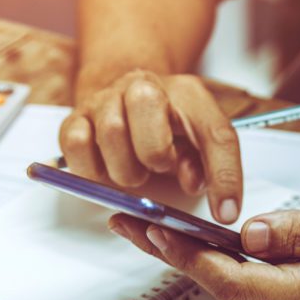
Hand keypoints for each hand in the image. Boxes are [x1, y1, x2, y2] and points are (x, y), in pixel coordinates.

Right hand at [59, 70, 242, 223]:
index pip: (215, 133)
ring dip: (126, 168)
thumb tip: (199, 188)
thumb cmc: (167, 128)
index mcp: (187, 94)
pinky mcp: (74, 119)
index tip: (224, 213)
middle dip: (155, 151)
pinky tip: (106, 170)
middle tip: (157, 169)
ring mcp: (105, 100)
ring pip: (111, 130)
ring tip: (134, 172)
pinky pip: (76, 145)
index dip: (224, 176)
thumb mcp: (197, 143)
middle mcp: (144, 86)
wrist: (126, 100)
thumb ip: (208, 167)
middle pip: (146, 103)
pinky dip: (91, 169)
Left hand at [108, 194, 299, 299]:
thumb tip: (251, 232)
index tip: (155, 228)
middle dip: (171, 252)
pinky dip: (213, 253)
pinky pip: (244, 275)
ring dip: (187, 251)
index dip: (189, 256)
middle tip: (128, 221)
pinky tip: (192, 233)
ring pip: (227, 279)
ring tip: (146, 222)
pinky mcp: (294, 292)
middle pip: (219, 283)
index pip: (233, 280)